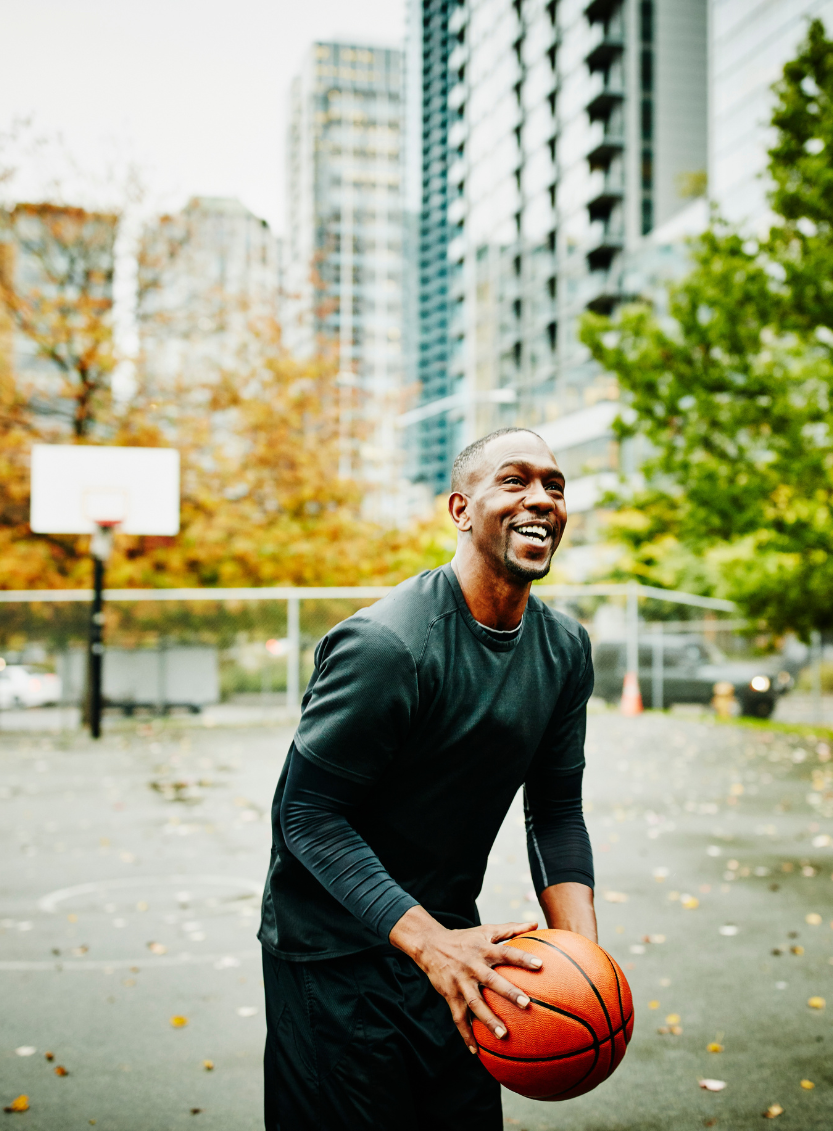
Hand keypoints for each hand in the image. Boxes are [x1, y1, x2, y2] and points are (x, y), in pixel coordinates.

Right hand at [389, 905, 542, 1053]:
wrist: (430, 945)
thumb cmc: (465, 938)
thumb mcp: (486, 929)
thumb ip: (511, 929)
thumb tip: (536, 923)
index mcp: (484, 949)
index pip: (506, 951)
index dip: (522, 957)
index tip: (540, 964)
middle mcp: (473, 965)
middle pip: (491, 980)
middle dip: (508, 992)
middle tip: (526, 1004)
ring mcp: (460, 982)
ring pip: (475, 1003)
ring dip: (488, 1019)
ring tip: (503, 1035)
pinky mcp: (450, 995)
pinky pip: (458, 1018)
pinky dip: (466, 1035)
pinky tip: (476, 1051)